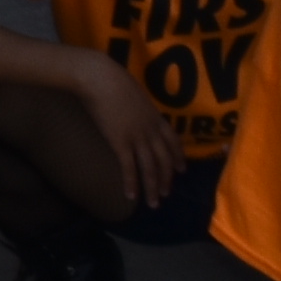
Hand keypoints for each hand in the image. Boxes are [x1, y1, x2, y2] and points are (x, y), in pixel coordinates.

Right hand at [65, 55, 183, 216]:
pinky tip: (131, 195)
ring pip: (150, 168)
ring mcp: (136, 137)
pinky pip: (128, 167)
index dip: (178, 156)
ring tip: (154, 203)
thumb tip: (133, 108)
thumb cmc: (111, 78)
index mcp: (154, 116)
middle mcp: (150, 130)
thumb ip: (137, 105)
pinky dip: (131, 183)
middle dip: (166, 178)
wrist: (99, 77)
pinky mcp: (120, 143)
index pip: (173, 141)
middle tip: (166, 194)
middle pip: (163, 159)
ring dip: (152, 187)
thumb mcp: (133, 91)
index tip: (181, 170)